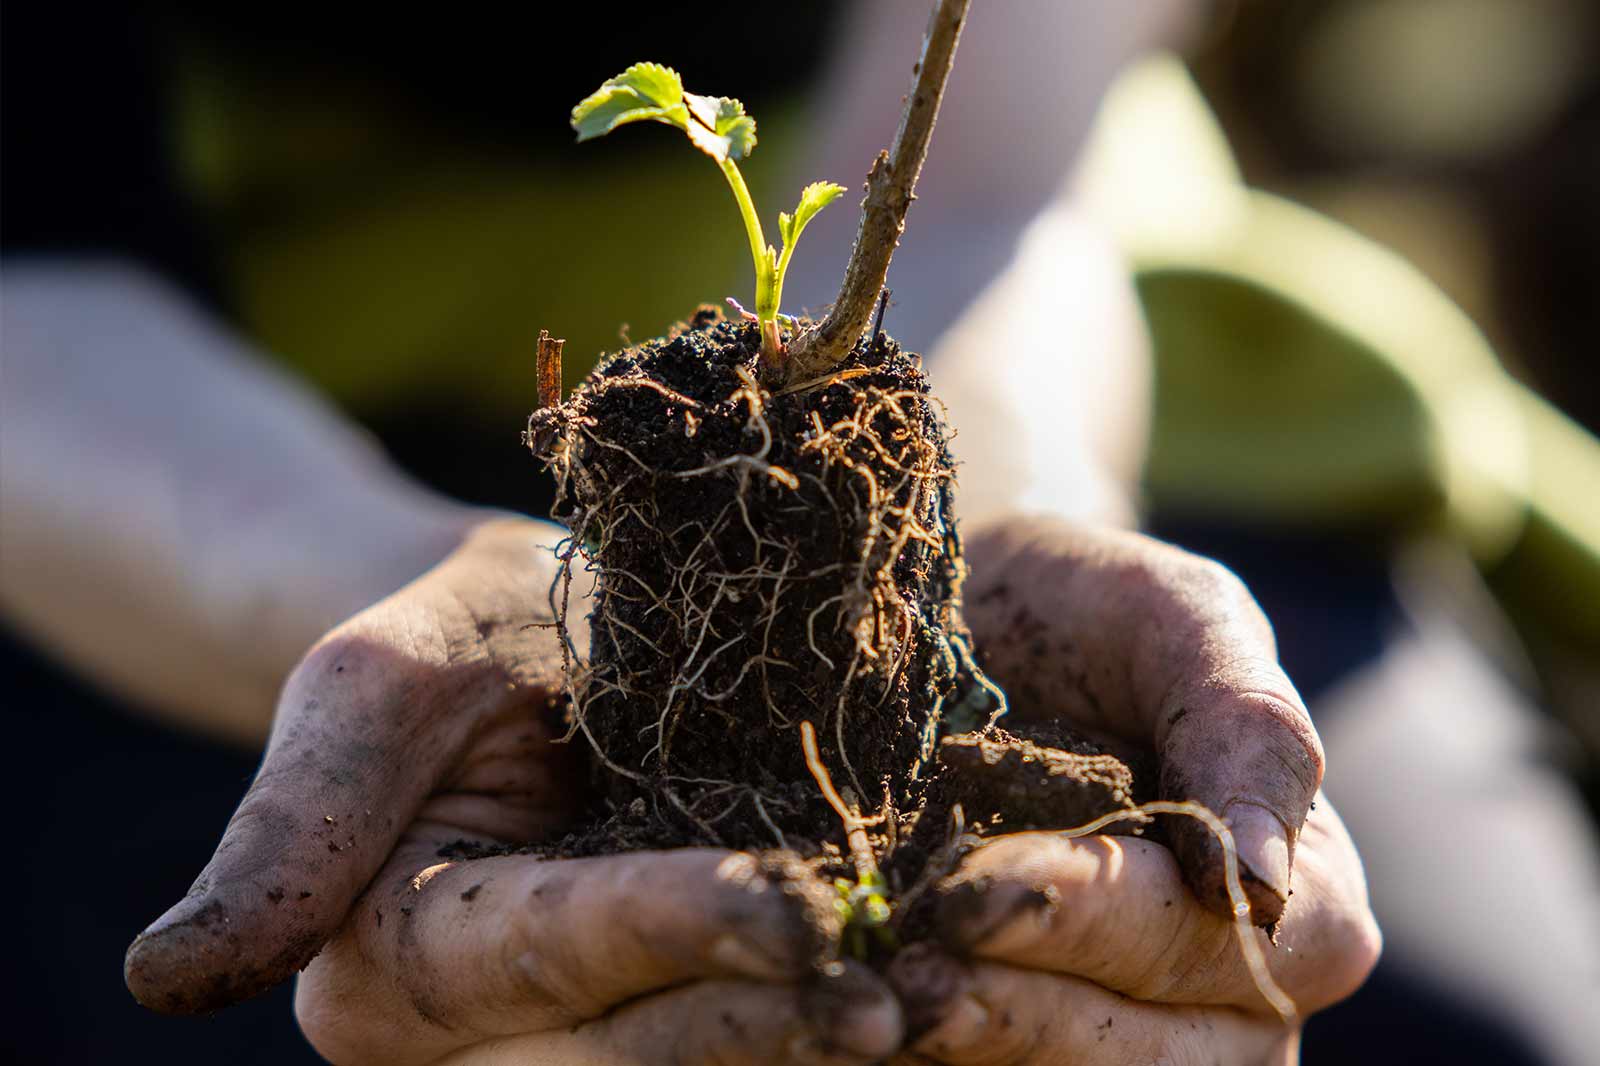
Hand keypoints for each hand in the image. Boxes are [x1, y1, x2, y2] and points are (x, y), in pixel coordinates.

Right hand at [124, 517, 901, 1064]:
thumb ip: (293, 828)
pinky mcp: (691, 995)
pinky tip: (949, 993)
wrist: (556, 633)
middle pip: (642, 1046)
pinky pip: (760, 1018)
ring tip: (950, 1004)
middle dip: (771, 1020)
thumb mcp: (372, 690)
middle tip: (912, 991)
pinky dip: (841, 1009)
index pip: (547, 961)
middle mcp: (497, 1032)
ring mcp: (601, 1022)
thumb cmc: (449, 638)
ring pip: (710, 1056)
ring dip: (826, 1037)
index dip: (674, 938)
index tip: (802, 911)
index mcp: (398, 968)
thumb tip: (165, 980)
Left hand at [887, 516, 1379, 1062]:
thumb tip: (1261, 884)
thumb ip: (1242, 721)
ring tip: (861, 1003)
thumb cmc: (1079, 609)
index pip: (1217, 948)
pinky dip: (901, 1055)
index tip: (977, 887)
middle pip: (1153, 1057)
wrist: (958, 622)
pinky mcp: (1013, 1042)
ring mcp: (1120, 1031)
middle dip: (1021, 1015)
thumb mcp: (1170, 616)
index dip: (1099, 924)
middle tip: (906, 970)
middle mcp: (1224, 992)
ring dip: (960, 1050)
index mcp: (1292, 895)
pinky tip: (837, 1020)